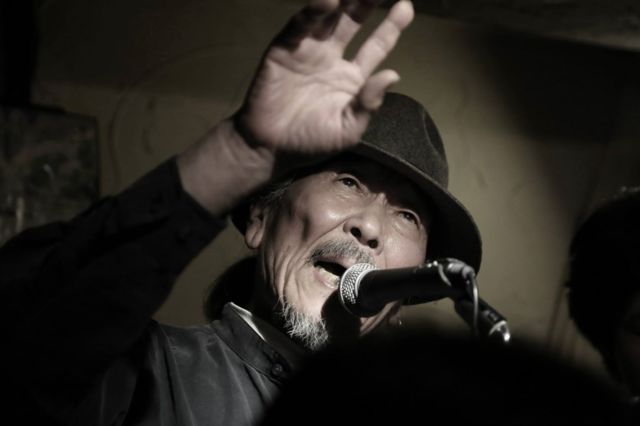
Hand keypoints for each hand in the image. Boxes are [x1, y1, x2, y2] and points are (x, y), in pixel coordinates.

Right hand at [235, 0, 413, 159]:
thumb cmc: (311, 143)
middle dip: (366, 2)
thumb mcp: (348, 129)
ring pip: (328, 18)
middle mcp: (332, 59)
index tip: (406, 6)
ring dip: (343, 1)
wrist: (270, 148)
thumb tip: (393, 74)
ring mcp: (308, 52)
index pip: (376, 46)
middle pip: (353, 22)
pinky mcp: (284, 49)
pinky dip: (313, 12)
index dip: (391, 26)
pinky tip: (328, 1)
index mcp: (352, 78)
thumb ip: (369, 103)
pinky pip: (300, 26)